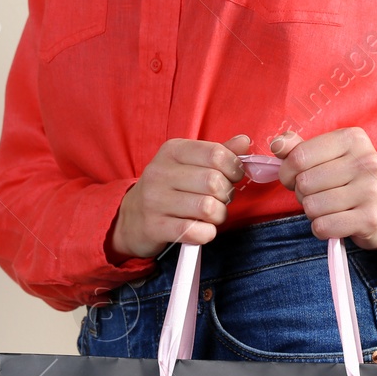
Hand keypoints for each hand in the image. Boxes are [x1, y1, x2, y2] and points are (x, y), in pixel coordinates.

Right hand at [107, 134, 251, 262]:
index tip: (233, 177)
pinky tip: (202, 229)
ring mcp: (155, 200)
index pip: (216, 154)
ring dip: (219, 216)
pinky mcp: (155, 227)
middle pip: (214, 182)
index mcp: (172, 151)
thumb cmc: (169, 189)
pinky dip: (207, 233)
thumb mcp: (189, 164)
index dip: (234, 168)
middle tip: (220, 199)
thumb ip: (218, 153)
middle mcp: (160, 172)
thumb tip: (244, 142)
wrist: (131, 218)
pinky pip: (196, 231)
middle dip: (227, 195)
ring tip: (212, 215)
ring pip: (208, 208)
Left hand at [269, 127, 376, 250]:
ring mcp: (371, 190)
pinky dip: (321, 229)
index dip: (287, 172)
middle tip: (318, 195)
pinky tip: (334, 222)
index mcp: (353, 138)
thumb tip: (277, 145)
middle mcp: (366, 161)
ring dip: (312, 213)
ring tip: (328, 208)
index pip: (299, 157)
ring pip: (312, 206)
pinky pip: (323, 227)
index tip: (295, 178)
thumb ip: (299, 149)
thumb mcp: (326, 157)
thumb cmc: (348, 181)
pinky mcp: (370, 218)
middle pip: (304, 183)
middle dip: (302, 194)